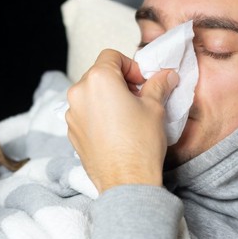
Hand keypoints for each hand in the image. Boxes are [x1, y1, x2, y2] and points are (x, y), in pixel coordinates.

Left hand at [65, 49, 178, 192]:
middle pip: (99, 74)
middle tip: (139, 97)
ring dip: (108, 98)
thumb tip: (166, 75)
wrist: (126, 182)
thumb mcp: (155, 108)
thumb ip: (158, 85)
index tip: (142, 82)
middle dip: (120, 81)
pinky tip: (116, 130)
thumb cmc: (140, 145)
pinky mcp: (71, 131)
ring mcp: (72, 114)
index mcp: (99, 80)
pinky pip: (85, 113)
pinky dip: (98, 114)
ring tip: (128, 116)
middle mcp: (79, 93)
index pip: (111, 56)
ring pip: (91, 94)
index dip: (130, 66)